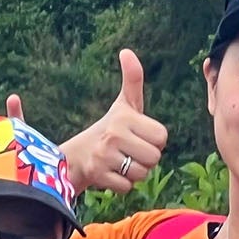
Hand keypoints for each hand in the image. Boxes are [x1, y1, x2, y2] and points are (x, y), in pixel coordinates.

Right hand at [61, 50, 167, 192]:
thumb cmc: (110, 128)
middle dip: (145, 159)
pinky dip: (122, 185)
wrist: (76, 155)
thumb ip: (132, 79)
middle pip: (155, 157)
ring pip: (142, 174)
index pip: (162, 137)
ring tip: (120, 163)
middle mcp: (113, 134)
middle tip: (129, 152)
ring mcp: (104, 156)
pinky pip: (127, 187)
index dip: (153, 140)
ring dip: (134, 173)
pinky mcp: (98, 175)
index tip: (138, 137)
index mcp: (124, 116)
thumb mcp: (124, 104)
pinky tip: (111, 174)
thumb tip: (126, 51)